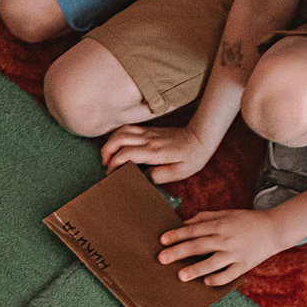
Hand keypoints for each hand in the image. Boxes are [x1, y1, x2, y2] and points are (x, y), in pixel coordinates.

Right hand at [100, 121, 216, 184]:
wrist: (201, 137)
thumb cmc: (192, 157)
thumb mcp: (179, 172)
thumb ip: (159, 176)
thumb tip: (142, 178)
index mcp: (155, 152)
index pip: (126, 154)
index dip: (114, 164)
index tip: (112, 174)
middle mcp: (149, 140)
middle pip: (118, 139)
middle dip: (106, 152)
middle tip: (105, 164)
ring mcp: (148, 133)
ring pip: (121, 131)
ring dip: (110, 142)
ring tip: (108, 155)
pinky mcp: (149, 130)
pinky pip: (128, 128)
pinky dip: (117, 135)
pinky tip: (118, 144)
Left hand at [157, 207, 281, 284]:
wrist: (275, 229)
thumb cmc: (247, 221)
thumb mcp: (226, 213)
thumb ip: (205, 217)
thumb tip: (184, 222)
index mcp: (220, 225)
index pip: (194, 230)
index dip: (177, 235)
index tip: (162, 240)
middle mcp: (226, 239)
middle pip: (198, 246)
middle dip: (178, 252)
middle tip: (161, 259)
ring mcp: (235, 253)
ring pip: (212, 263)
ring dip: (196, 269)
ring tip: (180, 276)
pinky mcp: (244, 265)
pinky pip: (229, 274)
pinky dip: (218, 279)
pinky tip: (206, 282)